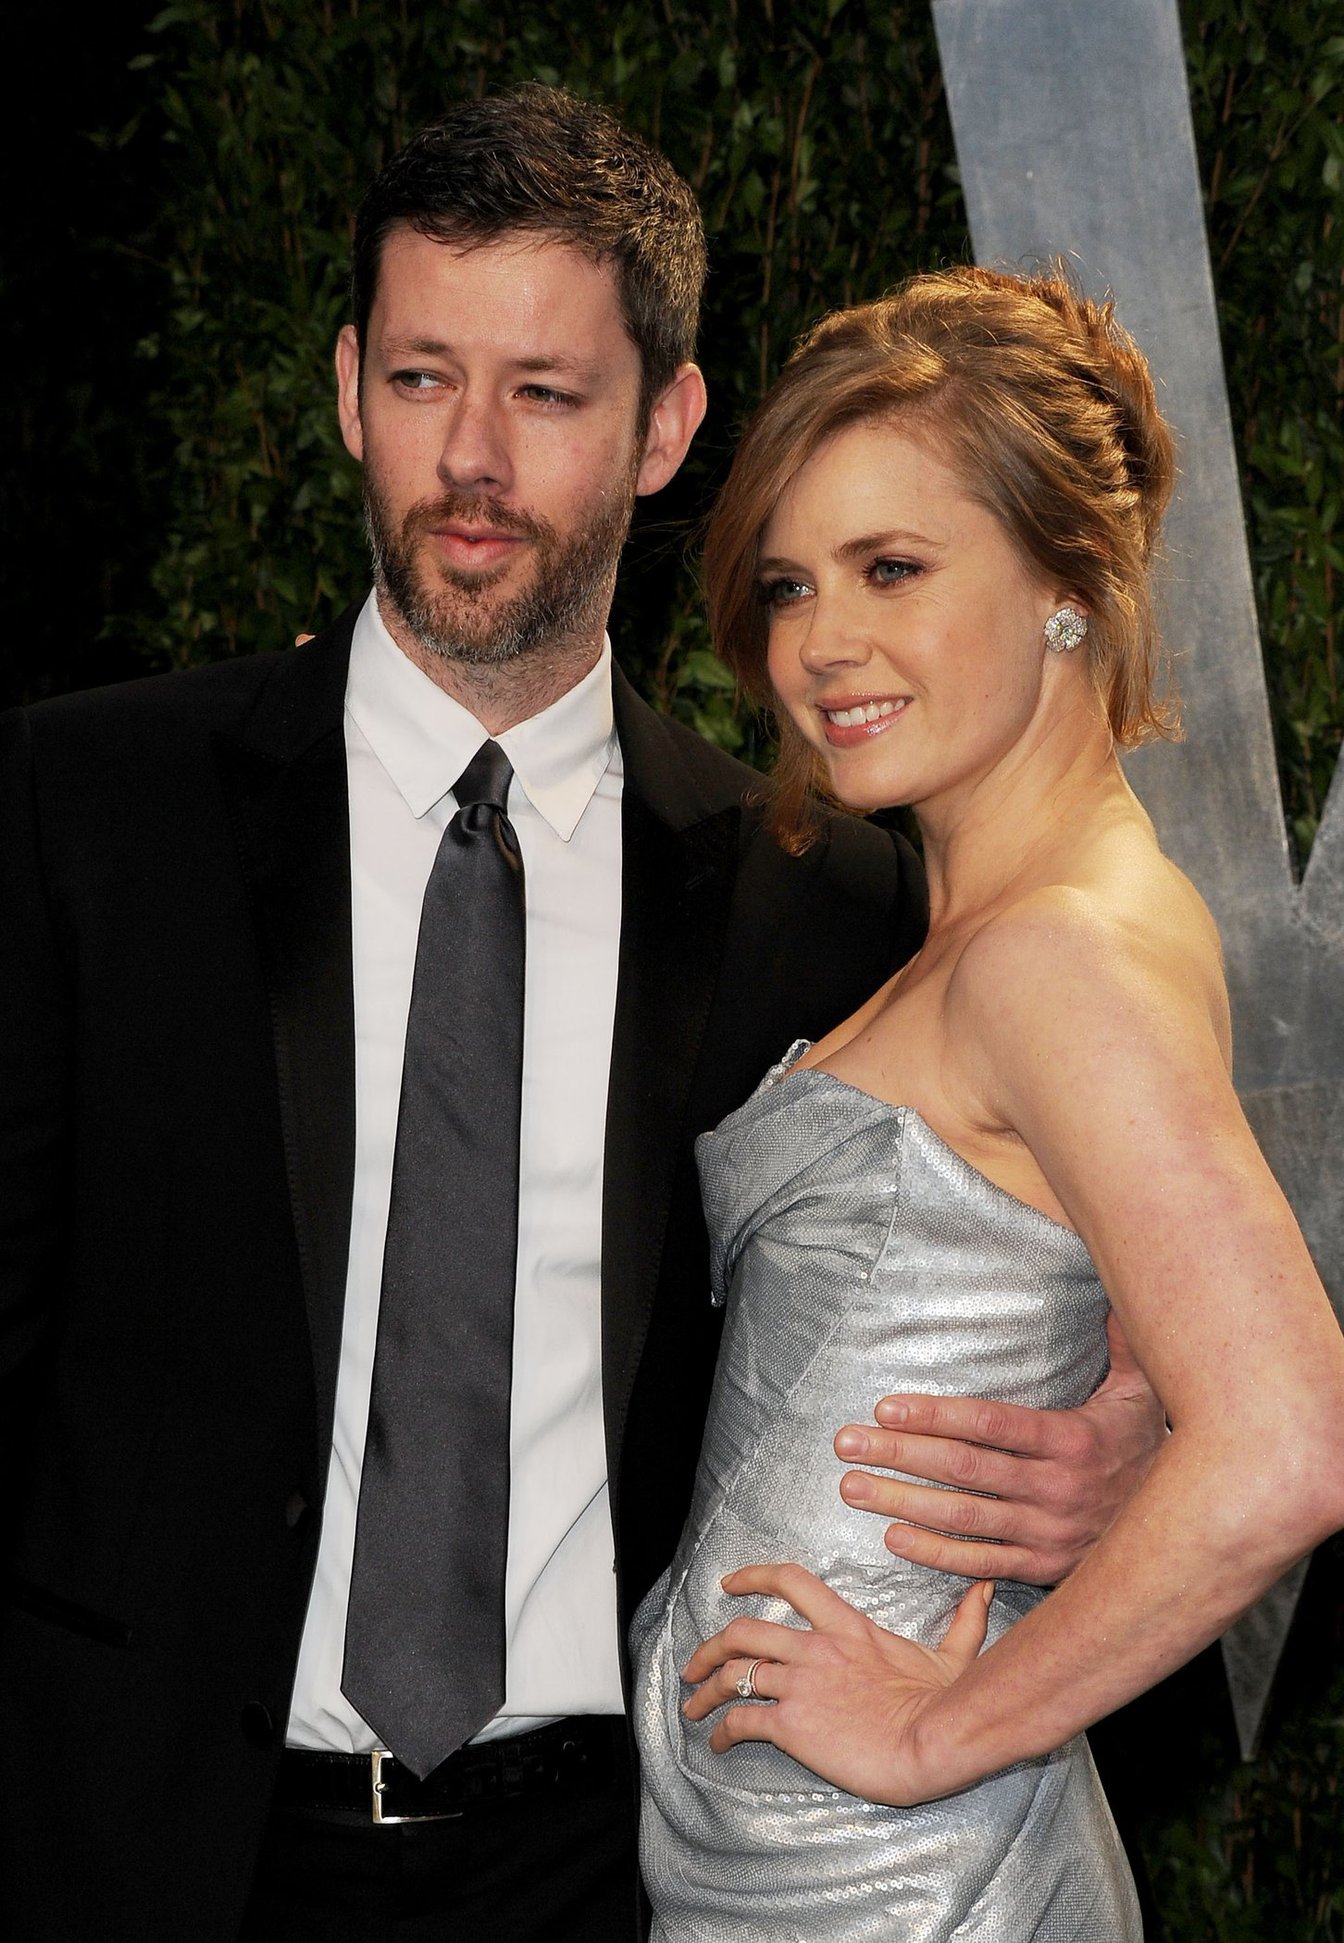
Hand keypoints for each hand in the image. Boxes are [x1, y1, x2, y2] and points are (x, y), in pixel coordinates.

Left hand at [681, 1562, 992, 1805]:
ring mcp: (800, 1684)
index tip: (729, 1584)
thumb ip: (965, 1619)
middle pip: (743, 1631)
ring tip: (694, 1705)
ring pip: (733, 1674)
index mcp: (846, 1626)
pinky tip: (720, 1741)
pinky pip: (743, 1720)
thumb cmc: (945, 1702)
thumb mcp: (955, 1652)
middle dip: (710, 1646)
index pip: (789, 1582)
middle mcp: (814, 1648)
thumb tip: (984, 1588)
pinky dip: (724, 1729)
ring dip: (706, 1690)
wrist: (933, 1741)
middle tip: (695, 1664)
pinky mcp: (792, 1724)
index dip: (752, 1577)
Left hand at [833, 1312, 1165, 1582]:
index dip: (936, 1415)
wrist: (1192, 1529)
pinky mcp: (1044, 1568)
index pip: (991, 1424)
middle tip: (847, 1444)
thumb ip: (1121, 1340)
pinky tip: (894, 1538)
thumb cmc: (1149, 1446)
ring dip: (902, 1502)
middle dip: (899, 1455)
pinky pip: (982, 1563)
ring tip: (854, 1487)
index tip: (886, 1406)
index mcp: (1072, 1440)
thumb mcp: (1142, 1390)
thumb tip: (1116, 1283)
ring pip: (964, 1518)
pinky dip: (936, 1555)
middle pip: (964, 1470)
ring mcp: (1048, 1533)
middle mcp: (1056, 1489)